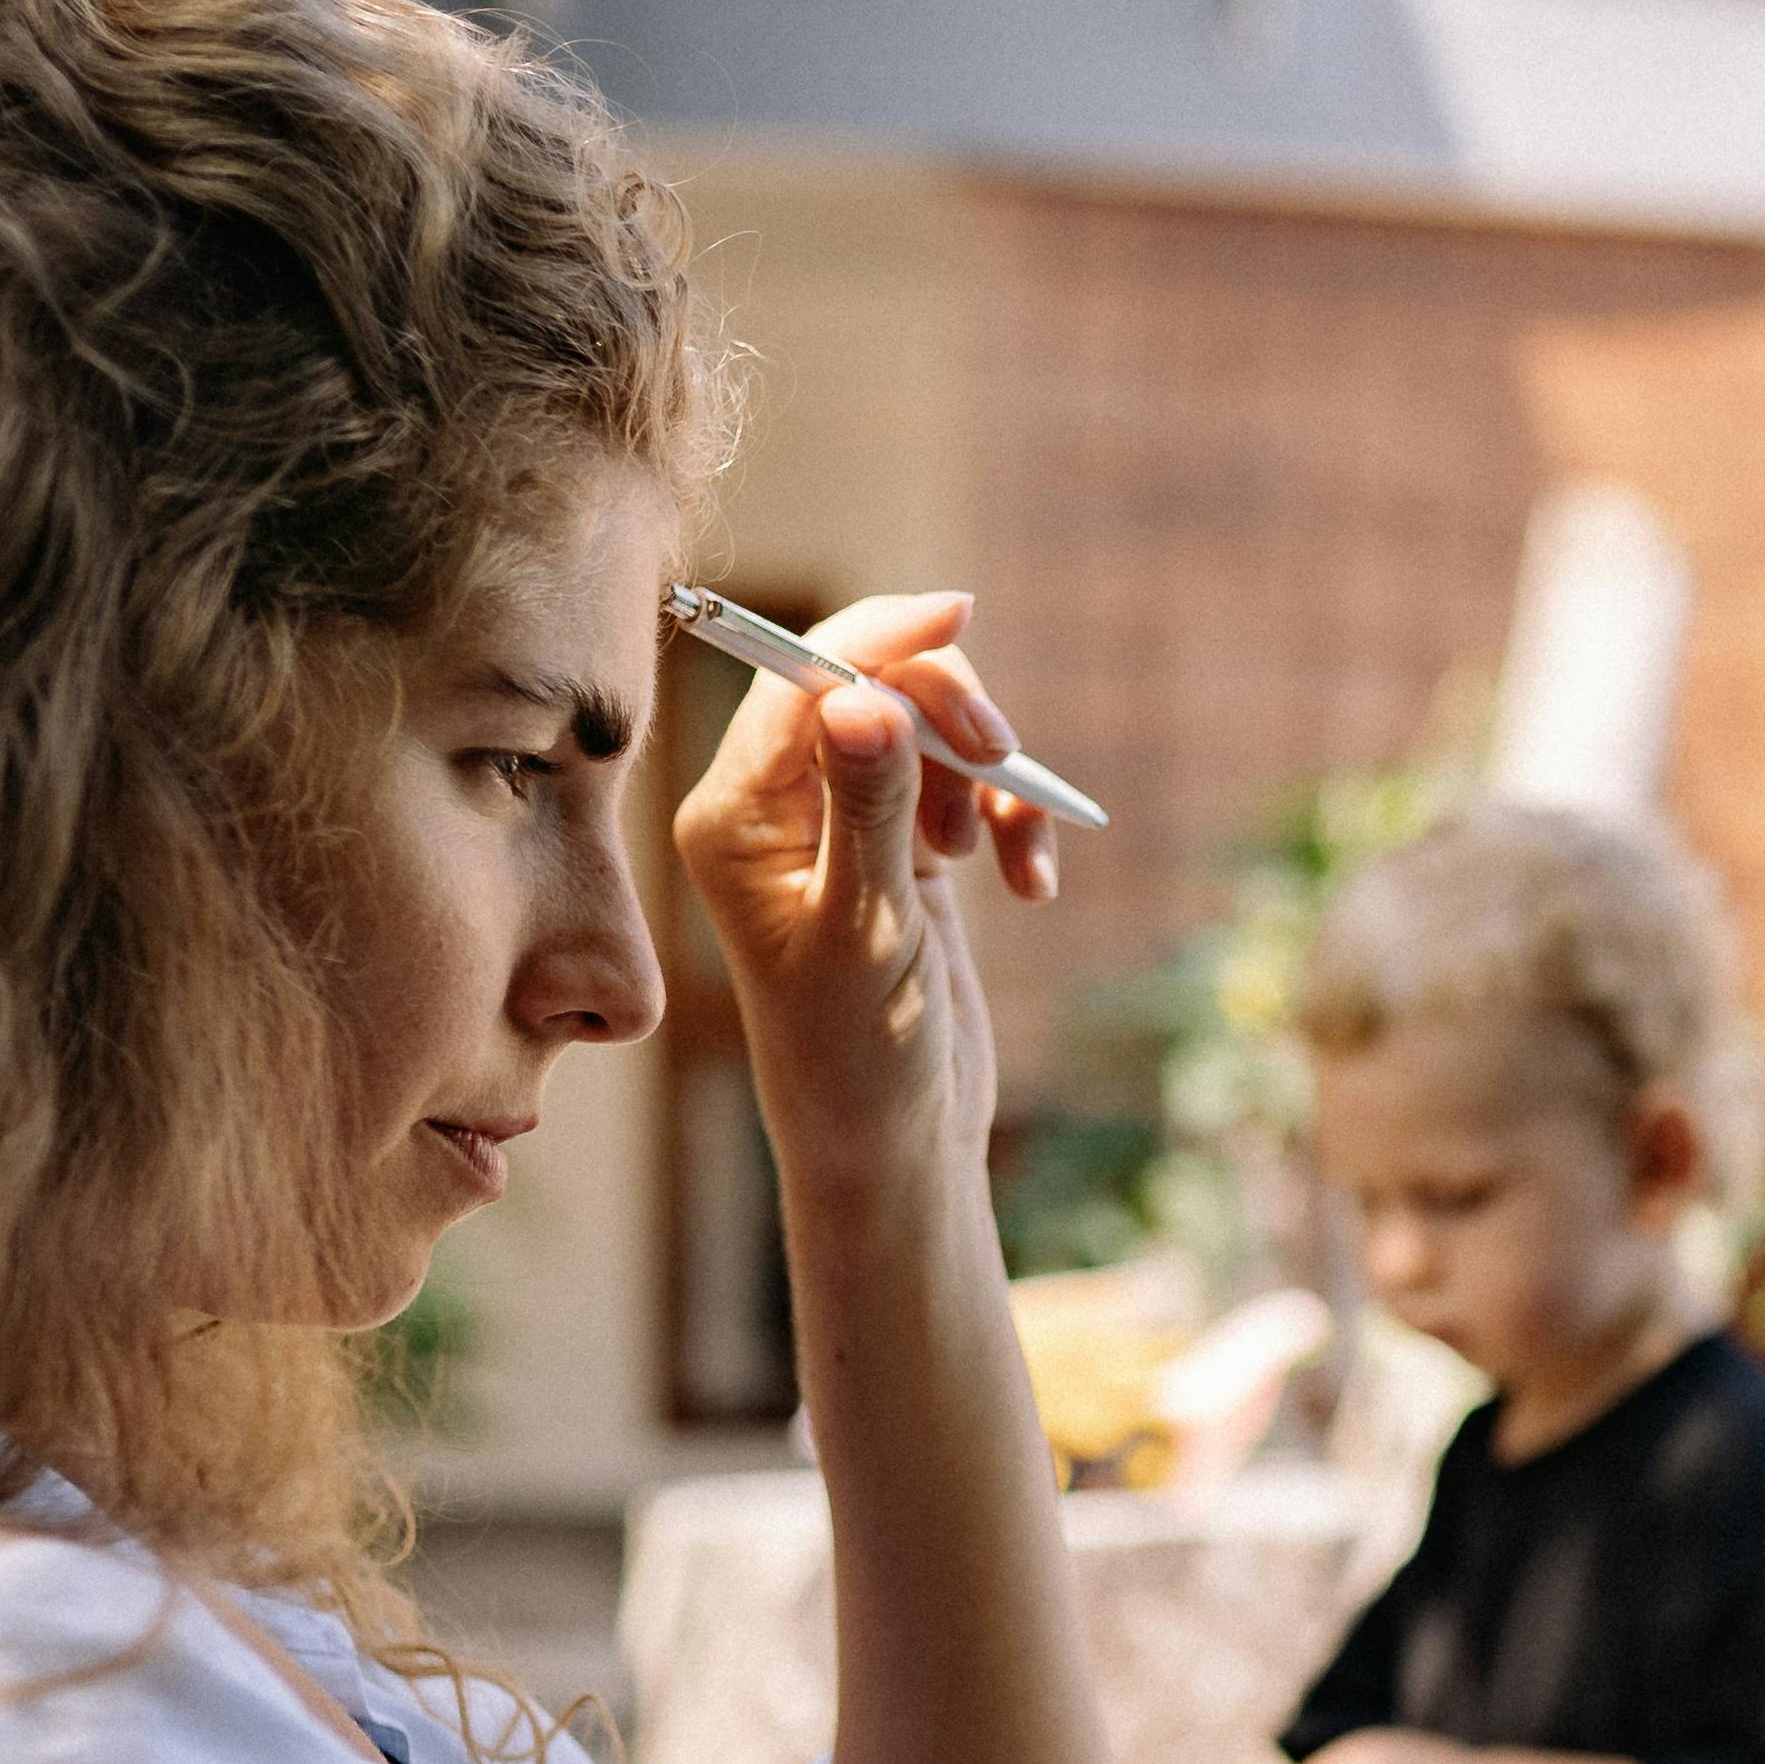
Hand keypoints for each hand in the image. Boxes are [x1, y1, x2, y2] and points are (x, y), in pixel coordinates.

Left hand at [665, 592, 1056, 1235]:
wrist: (896, 1146)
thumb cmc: (860, 1058)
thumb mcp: (869, 931)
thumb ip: (870, 810)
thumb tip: (861, 697)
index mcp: (735, 814)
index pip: (801, 680)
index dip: (880, 637)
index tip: (960, 616)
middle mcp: (774, 808)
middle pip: (869, 685)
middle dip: (947, 712)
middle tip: (1003, 760)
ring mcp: (840, 826)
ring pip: (925, 732)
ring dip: (985, 776)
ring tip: (1003, 853)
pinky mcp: (899, 852)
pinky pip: (961, 788)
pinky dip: (1007, 818)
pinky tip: (1029, 880)